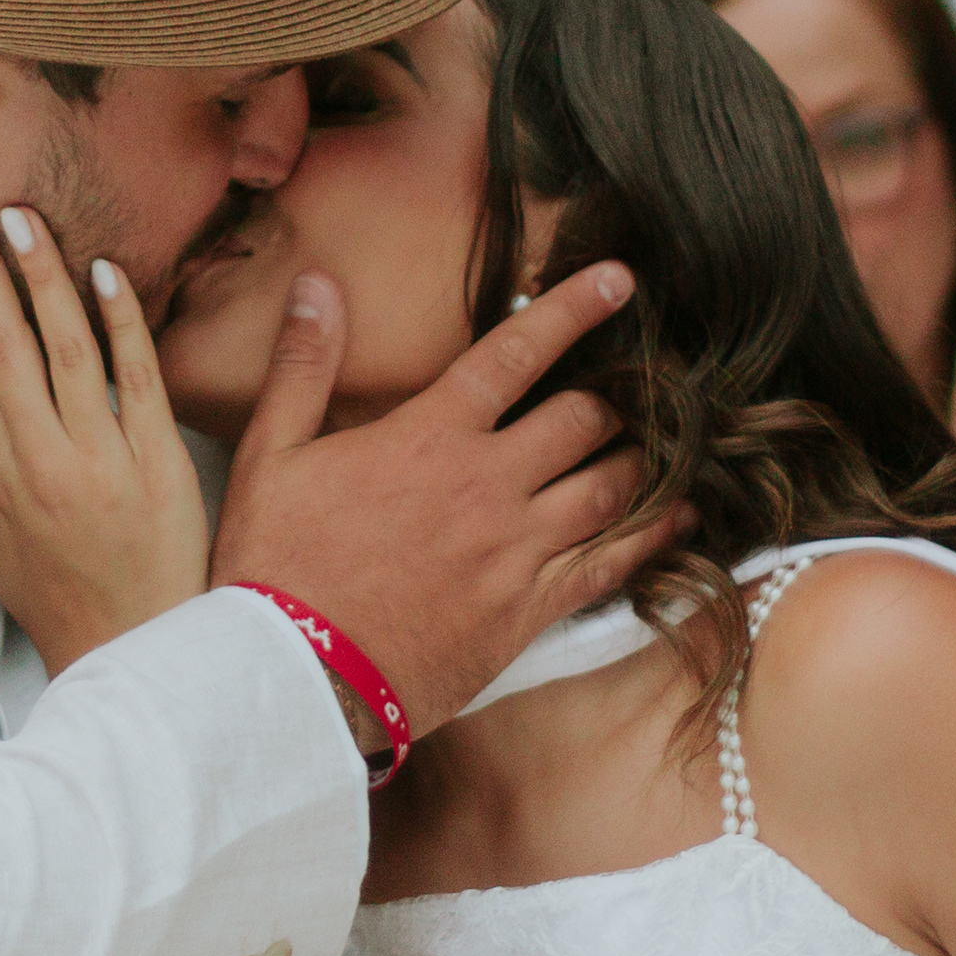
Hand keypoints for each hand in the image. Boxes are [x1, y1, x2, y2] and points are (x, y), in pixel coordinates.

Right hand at [0, 195, 209, 675]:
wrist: (134, 650)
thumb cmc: (61, 598)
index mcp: (5, 477)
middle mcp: (47, 462)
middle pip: (5, 349)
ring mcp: (104, 459)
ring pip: (65, 352)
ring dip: (40, 279)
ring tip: (21, 220)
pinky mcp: (160, 462)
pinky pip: (138, 379)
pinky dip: (120, 323)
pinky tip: (104, 271)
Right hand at [208, 263, 686, 734]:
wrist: (297, 675)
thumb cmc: (277, 564)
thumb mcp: (272, 454)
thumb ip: (304, 365)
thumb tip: (317, 285)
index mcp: (430, 436)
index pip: (517, 353)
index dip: (575, 309)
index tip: (621, 280)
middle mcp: (488, 483)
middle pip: (584, 418)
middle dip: (618, 394)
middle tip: (644, 379)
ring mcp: (516, 549)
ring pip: (612, 487)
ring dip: (645, 457)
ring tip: (670, 439)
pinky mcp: (529, 608)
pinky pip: (612, 563)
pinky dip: (654, 535)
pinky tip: (682, 517)